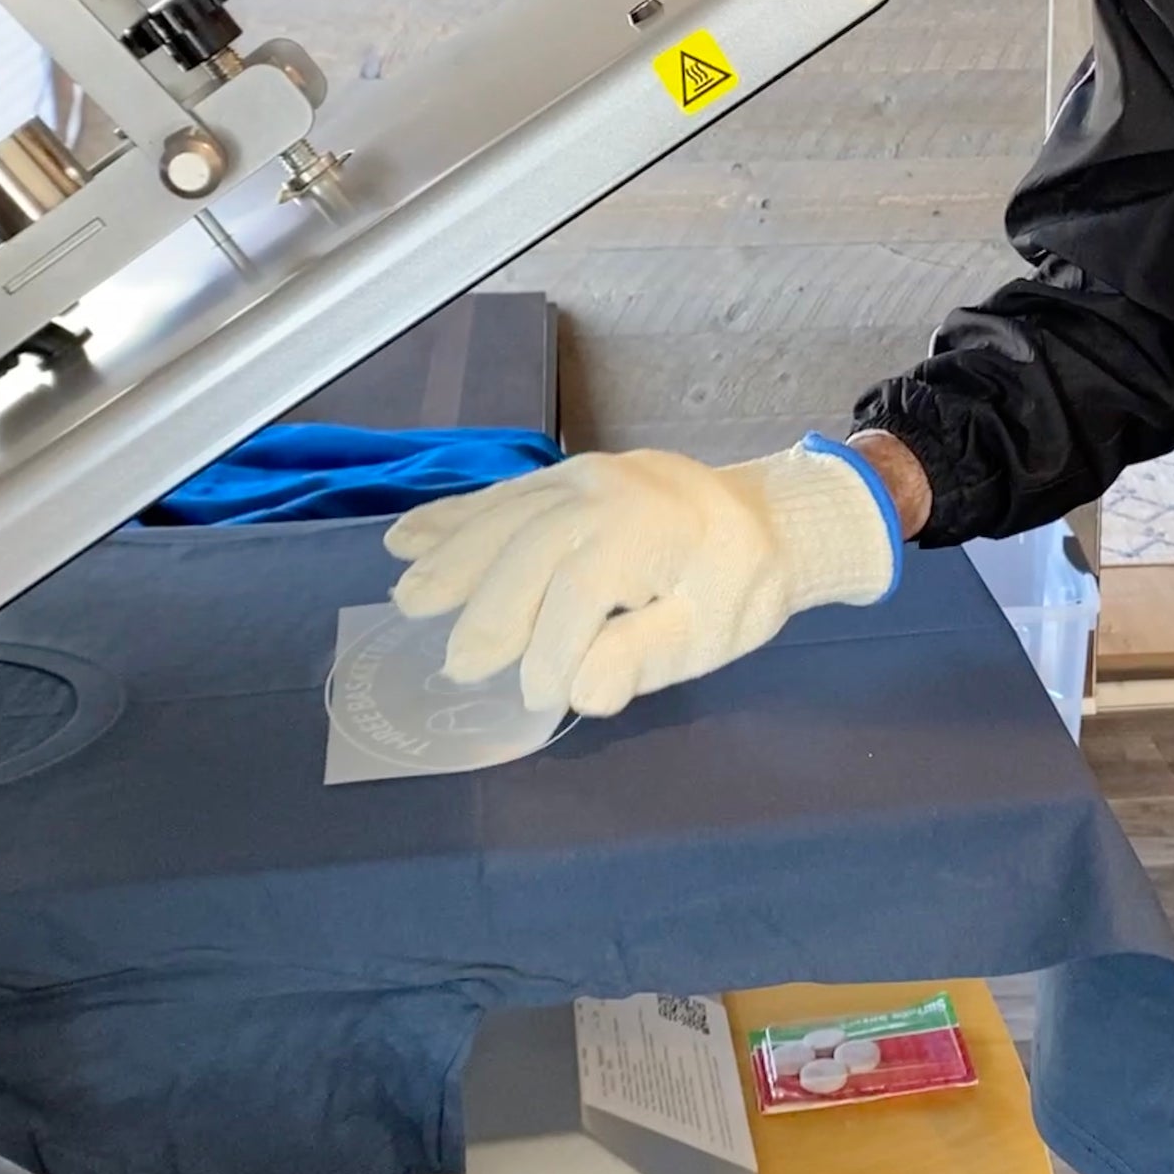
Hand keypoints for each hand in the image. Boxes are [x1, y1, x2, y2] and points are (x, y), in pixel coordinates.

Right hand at [385, 437, 898, 718]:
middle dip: (489, 608)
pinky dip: (452, 518)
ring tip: (409, 601)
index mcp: (653, 527)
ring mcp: (580, 474)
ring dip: (452, 559)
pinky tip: (407, 540)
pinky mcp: (563, 476)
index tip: (538, 699)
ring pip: (504, 516)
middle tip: (459, 666)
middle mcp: (608, 489)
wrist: (765, 518)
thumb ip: (648, 658)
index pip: (584, 590)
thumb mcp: (713, 634)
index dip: (552, 648)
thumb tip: (583, 690)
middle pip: (530, 545)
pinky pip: (501, 496)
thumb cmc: (740, 585)